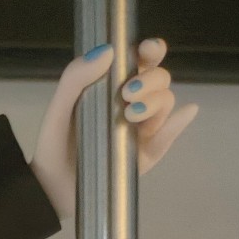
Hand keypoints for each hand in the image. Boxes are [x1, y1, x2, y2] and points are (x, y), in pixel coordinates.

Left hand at [30, 38, 198, 220]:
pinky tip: (185, 113)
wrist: (53, 189)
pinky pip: (168, 136)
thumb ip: (75, 78)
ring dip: (155, 102)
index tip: (146, 50)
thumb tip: (107, 50)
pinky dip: (177, 124)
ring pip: (166, 102)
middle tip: (127, 94)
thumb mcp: (59, 110)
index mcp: (113, 86)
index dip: (151, 50)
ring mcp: (142, 128)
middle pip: (160, 78)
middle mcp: (133, 103)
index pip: (142, 60)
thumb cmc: (55, 146)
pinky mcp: (146, 154)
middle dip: (151, 79)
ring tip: (129, 115)